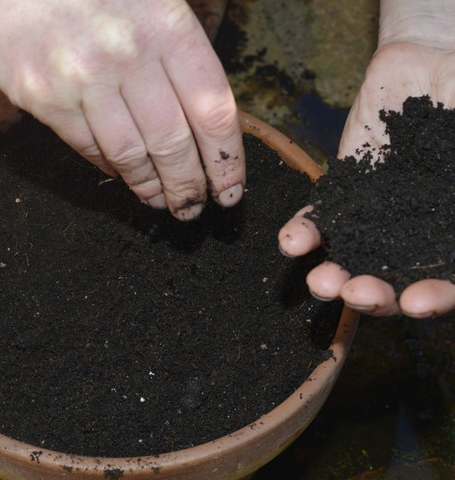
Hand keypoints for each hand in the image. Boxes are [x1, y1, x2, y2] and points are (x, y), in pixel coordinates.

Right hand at [0, 0, 244, 220]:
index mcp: (166, 25)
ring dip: (150, 186)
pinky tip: (122, 174)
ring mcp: (83, 78)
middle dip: (189, 186)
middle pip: (174, 143)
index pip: (213, 110)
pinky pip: (88, 147)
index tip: (229, 188)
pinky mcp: (44, 97)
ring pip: (131, 155)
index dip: (226, 159)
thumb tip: (204, 118)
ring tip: (161, 201)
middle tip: (193, 206)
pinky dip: (111, 167)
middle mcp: (128, 54)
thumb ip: (178, 51)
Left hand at [279, 41, 454, 317]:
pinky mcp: (345, 191)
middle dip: (374, 295)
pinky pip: (321, 219)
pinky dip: (306, 232)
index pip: (449, 282)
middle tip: (357, 294)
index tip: (418, 300)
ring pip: (353, 259)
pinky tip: (291, 242)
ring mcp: (376, 216)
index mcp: (450, 235)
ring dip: (333, 276)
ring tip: (319, 282)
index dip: (437, 298)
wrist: (434, 60)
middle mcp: (414, 235)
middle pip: (395, 282)